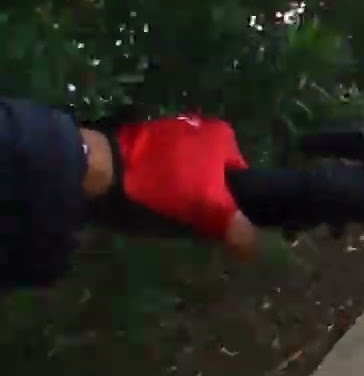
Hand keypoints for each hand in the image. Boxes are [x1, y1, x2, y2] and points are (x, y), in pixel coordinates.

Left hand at [88, 114, 256, 254]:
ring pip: (186, 179)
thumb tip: (253, 246)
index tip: (215, 223)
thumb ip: (236, 226)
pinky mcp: (139, 147)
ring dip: (178, 199)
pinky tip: (145, 205)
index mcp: (222, 136)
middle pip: (213, 180)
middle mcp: (198, 128)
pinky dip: (156, 192)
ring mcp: (166, 135)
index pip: (241, 180)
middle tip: (189, 223)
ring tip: (164, 216)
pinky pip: (159, 177)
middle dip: (204, 202)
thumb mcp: (207, 209)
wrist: (99, 173)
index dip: (231, 206)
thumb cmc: (162, 186)